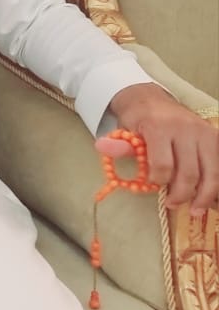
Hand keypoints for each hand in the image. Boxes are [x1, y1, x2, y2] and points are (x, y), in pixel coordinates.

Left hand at [101, 84, 217, 215]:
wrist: (151, 99)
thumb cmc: (138, 120)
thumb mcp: (124, 131)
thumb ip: (119, 146)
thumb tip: (101, 147)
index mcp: (159, 127)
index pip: (163, 164)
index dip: (158, 180)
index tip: (152, 185)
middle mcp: (186, 129)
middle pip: (189, 171)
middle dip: (182, 193)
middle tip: (173, 204)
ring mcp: (204, 132)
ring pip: (212, 171)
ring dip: (204, 194)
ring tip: (196, 210)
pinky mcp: (215, 136)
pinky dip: (216, 183)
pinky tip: (210, 198)